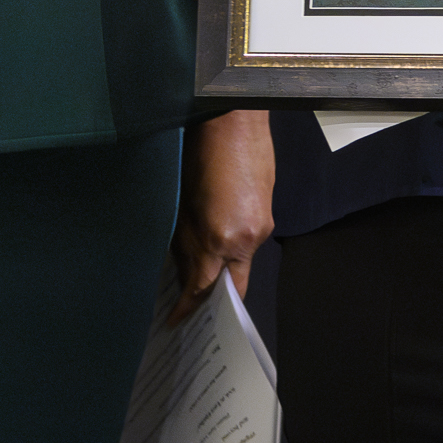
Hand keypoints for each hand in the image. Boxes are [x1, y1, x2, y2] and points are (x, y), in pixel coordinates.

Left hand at [174, 111, 275, 314]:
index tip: (175, 322)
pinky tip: (214, 243)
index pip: (204, 288)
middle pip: (232, 285)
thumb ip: (185, 245)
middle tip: (190, 312)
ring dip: (220, 272)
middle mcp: (247, 239)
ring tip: (196, 275)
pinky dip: (230, 250)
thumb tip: (183, 274)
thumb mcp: (182, 204)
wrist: (236, 119)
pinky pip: (247, 243)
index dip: (188, 307)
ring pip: (240, 263)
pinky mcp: (267, 213)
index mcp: (221, 238)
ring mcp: (262, 227)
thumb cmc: (199, 154)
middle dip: (212, 301)